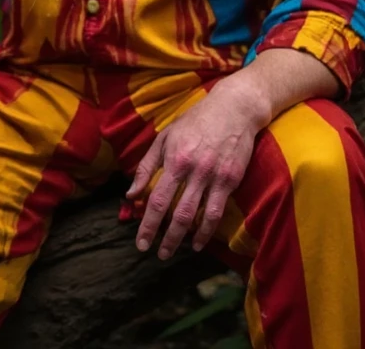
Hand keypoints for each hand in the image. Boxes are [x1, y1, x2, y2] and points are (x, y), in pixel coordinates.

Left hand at [126, 81, 268, 260]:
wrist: (233, 109)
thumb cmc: (195, 121)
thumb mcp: (165, 137)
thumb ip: (147, 165)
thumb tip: (131, 193)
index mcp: (175, 159)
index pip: (158, 198)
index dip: (148, 223)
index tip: (140, 241)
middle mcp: (194, 171)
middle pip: (177, 213)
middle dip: (165, 238)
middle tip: (156, 254)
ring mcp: (215, 177)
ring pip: (198, 217)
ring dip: (185, 238)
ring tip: (173, 252)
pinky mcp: (231, 180)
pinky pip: (217, 211)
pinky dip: (207, 230)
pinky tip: (199, 242)